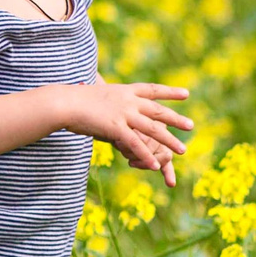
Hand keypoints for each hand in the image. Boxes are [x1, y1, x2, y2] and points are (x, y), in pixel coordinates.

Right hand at [66, 82, 192, 186]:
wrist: (64, 102)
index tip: (186, 94)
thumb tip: (106, 91)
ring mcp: (123, 114)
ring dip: (169, 141)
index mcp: (125, 91)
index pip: (153, 90)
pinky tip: (156, 166)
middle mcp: (128, 101)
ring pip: (152, 129)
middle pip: (158, 111)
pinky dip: (146, 156)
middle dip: (176, 119)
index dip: (170, 92)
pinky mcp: (116, 128)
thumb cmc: (75, 98)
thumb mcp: (97, 93)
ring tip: (183, 151)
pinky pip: (135, 144)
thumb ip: (108, 97)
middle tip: (191, 126)